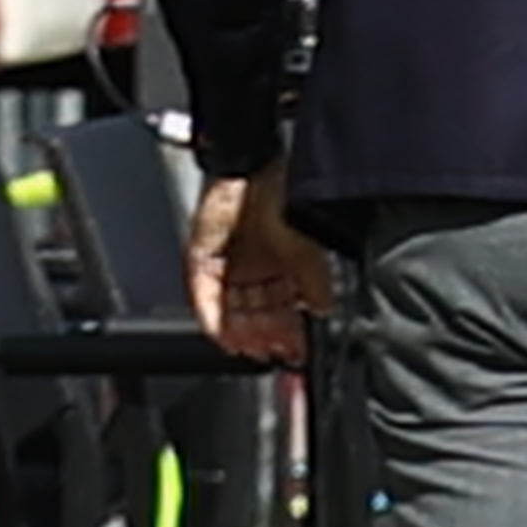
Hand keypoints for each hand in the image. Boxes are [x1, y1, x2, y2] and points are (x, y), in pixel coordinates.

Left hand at [188, 172, 328, 365]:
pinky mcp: (201, 257)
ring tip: (248, 349)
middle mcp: (254, 265)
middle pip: (255, 311)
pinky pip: (204, 295)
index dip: (287, 330)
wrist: (256, 174)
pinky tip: (223, 335)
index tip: (292, 350)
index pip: (282, 306)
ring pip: (230, 308)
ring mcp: (227, 262)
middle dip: (263, 335)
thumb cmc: (286, 200)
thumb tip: (325, 314)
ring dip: (238, 333)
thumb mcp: (309, 254)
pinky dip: (213, 318)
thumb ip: (316, 288)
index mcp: (283, 263)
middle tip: (270, 352)